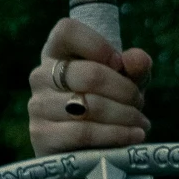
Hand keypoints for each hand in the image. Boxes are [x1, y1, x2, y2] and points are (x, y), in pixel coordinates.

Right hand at [28, 16, 152, 153]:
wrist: (85, 148)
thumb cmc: (106, 104)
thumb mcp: (124, 82)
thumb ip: (134, 67)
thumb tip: (138, 59)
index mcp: (56, 52)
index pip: (67, 31)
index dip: (98, 45)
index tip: (120, 64)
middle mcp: (41, 75)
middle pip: (89, 74)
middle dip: (125, 91)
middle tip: (139, 102)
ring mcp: (38, 105)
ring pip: (90, 106)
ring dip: (125, 115)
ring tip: (140, 122)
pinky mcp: (42, 135)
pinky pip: (84, 133)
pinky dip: (116, 135)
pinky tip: (133, 136)